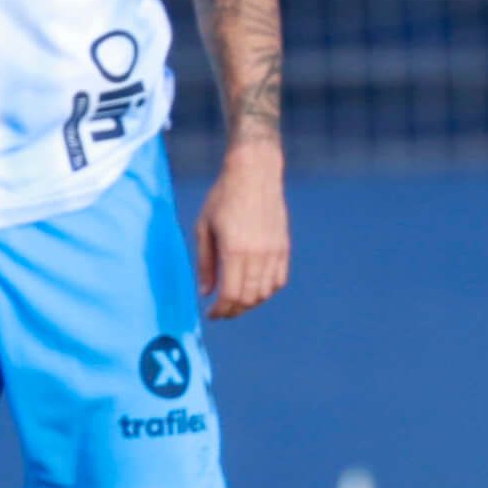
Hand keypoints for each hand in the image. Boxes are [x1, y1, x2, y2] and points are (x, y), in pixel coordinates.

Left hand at [194, 147, 289, 318]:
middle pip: (249, 298)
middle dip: (234, 310)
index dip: (221, 310)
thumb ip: (205, 263)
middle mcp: (258, 253)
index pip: (231, 294)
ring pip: (265, 292)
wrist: (254, 173)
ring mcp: (274, 251)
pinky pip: (279, 279)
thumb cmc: (223, 197)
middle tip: (221, 312)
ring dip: (250, 303)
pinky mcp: (284, 246)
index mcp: (235, 249)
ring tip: (235, 302)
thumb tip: (205, 293)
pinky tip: (254, 290)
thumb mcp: (204, 228)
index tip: (211, 314)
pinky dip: (267, 291)